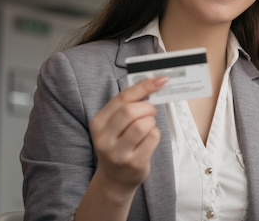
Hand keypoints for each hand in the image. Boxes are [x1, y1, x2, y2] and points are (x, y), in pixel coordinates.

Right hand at [89, 76, 167, 195]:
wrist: (115, 178)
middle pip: (130, 111)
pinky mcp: (133, 164)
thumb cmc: (119, 143)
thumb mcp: (115, 124)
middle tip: (151, 111)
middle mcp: (104, 139)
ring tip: (148, 126)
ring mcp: (118, 153)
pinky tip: (149, 140)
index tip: (161, 80)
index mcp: (98, 123)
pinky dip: (155, 134)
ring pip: (143, 125)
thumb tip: (155, 82)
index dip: (144, 86)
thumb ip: (128, 105)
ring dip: (152, 122)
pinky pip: (152, 138)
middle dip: (147, 108)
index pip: (122, 98)